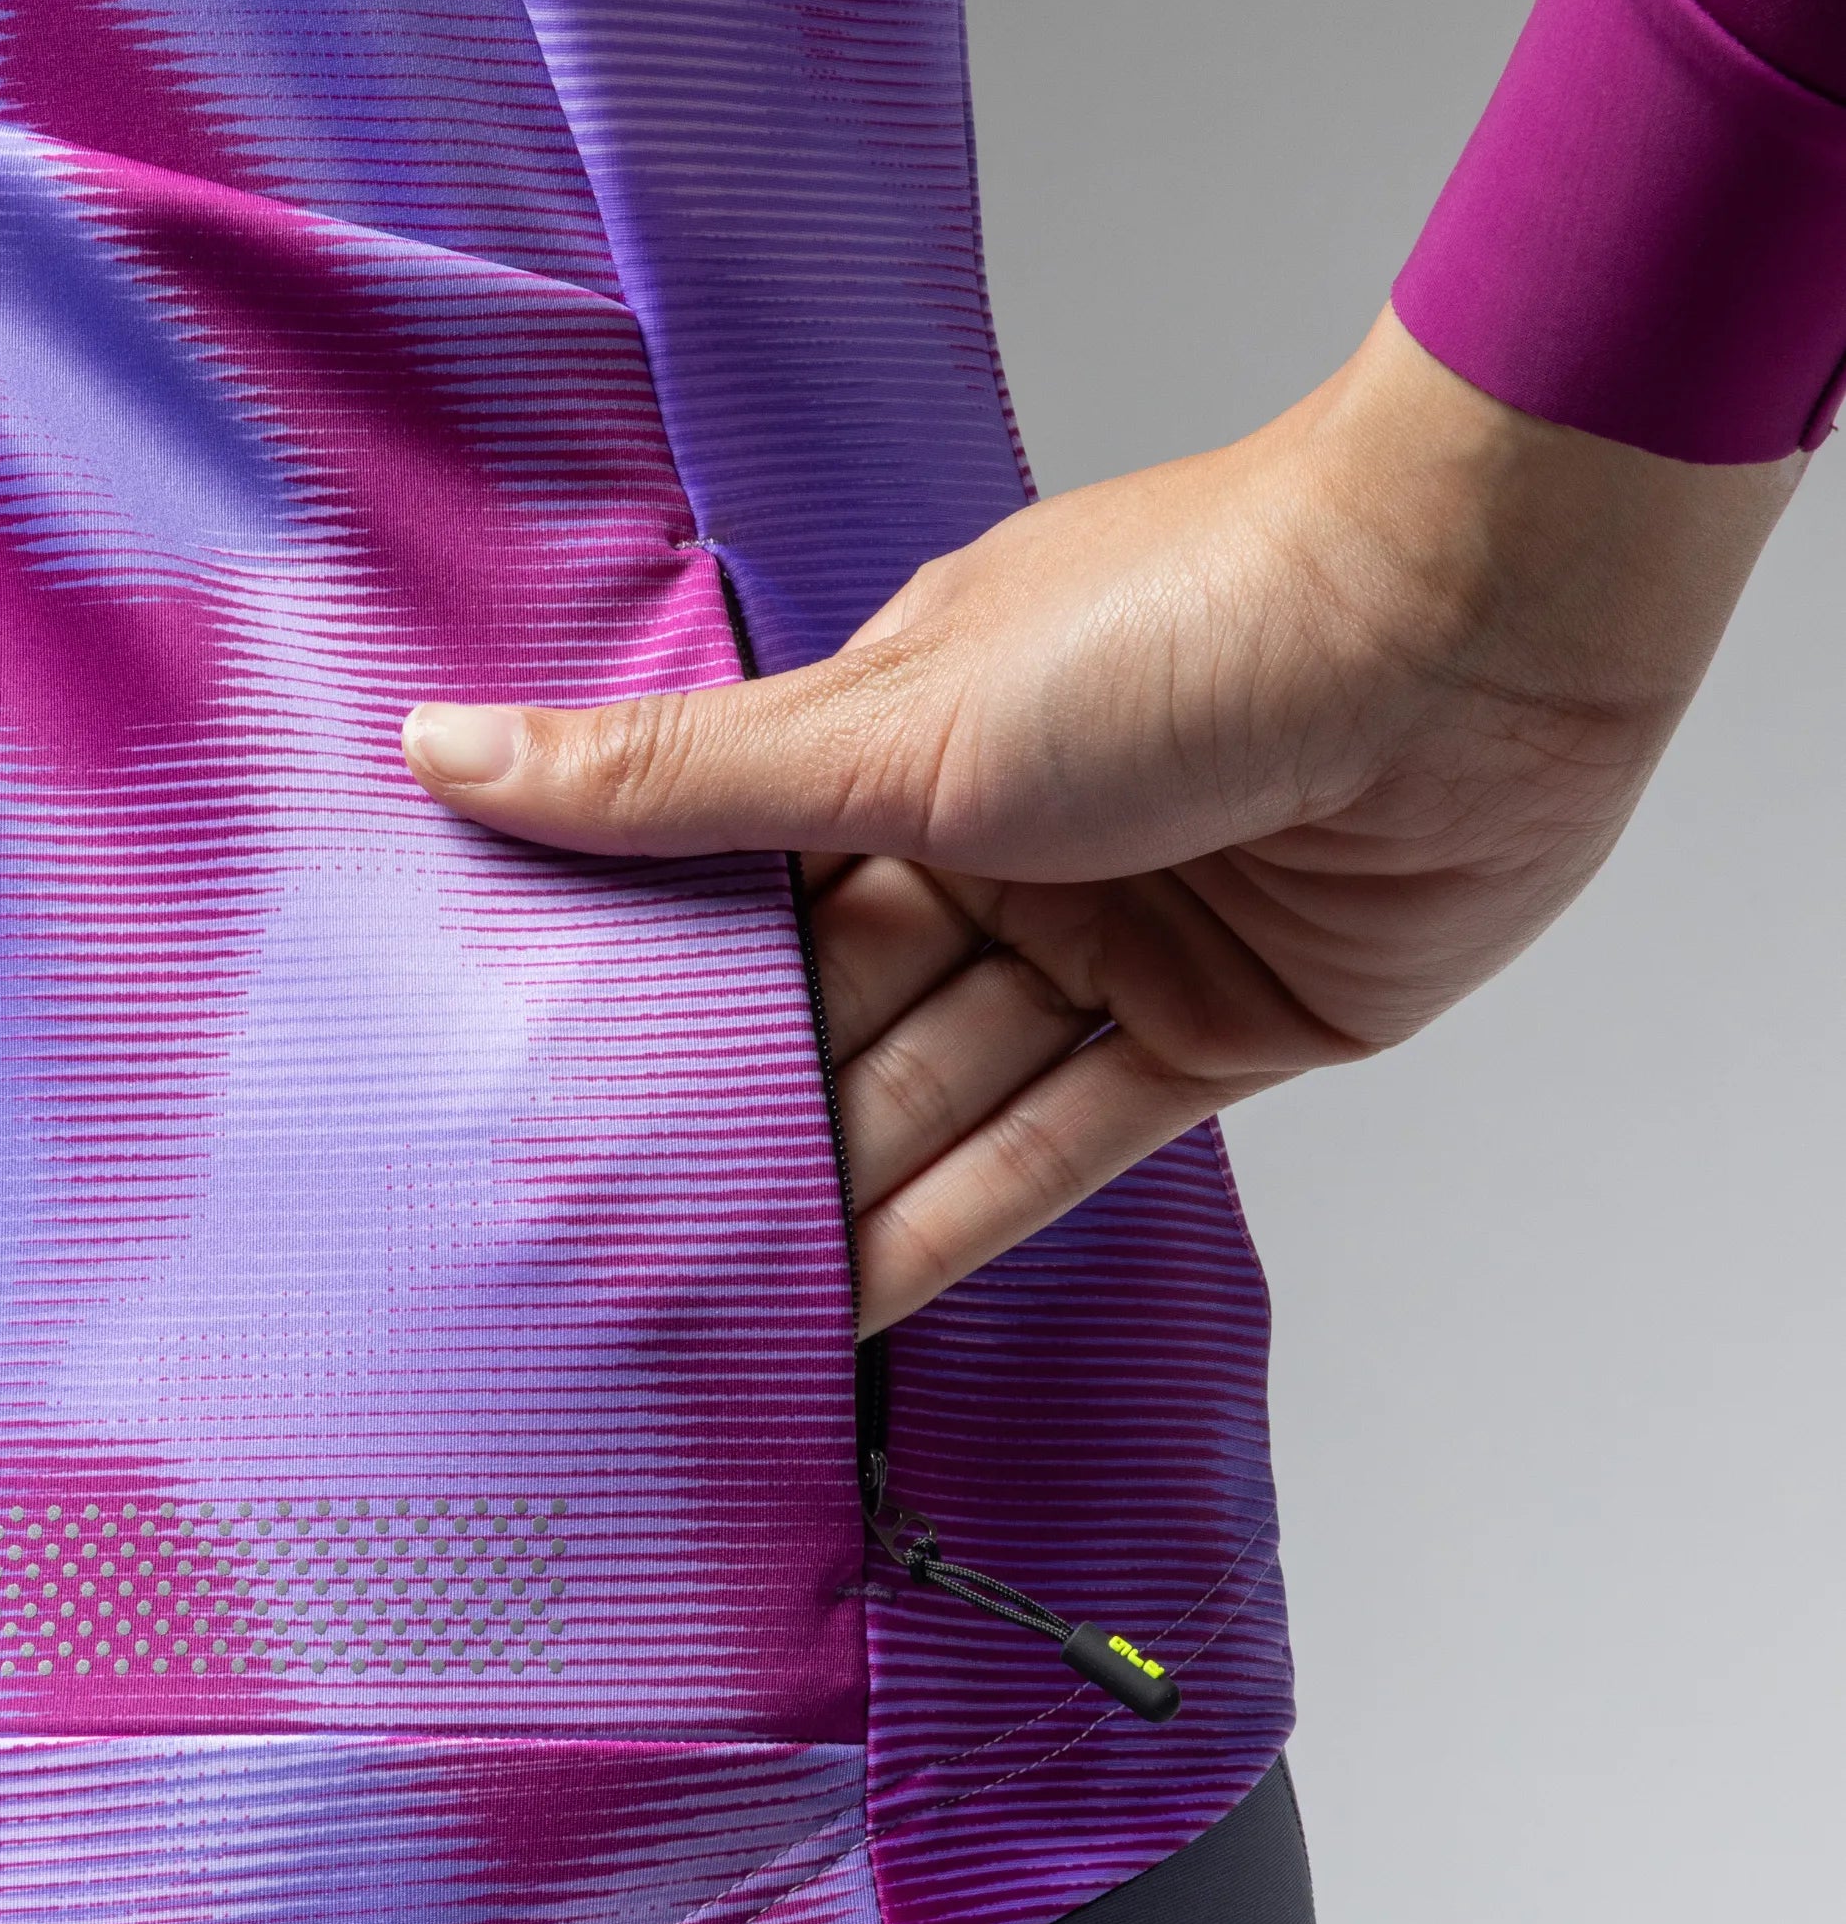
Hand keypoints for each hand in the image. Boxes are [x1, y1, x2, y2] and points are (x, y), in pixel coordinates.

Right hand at [403, 312, 1799, 1330]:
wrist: (1475, 630)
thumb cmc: (1188, 617)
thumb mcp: (887, 719)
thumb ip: (671, 784)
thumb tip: (448, 750)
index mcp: (913, 730)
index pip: (747, 883)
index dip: (651, 981)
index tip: (520, 1086)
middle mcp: (1009, 836)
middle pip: (841, 1006)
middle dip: (738, 1113)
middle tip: (589, 1237)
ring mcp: (1117, 938)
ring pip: (942, 1090)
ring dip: (837, 1189)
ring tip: (696, 1304)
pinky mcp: (1224, 1032)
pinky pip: (1065, 1145)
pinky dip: (965, 1221)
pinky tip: (853, 1307)